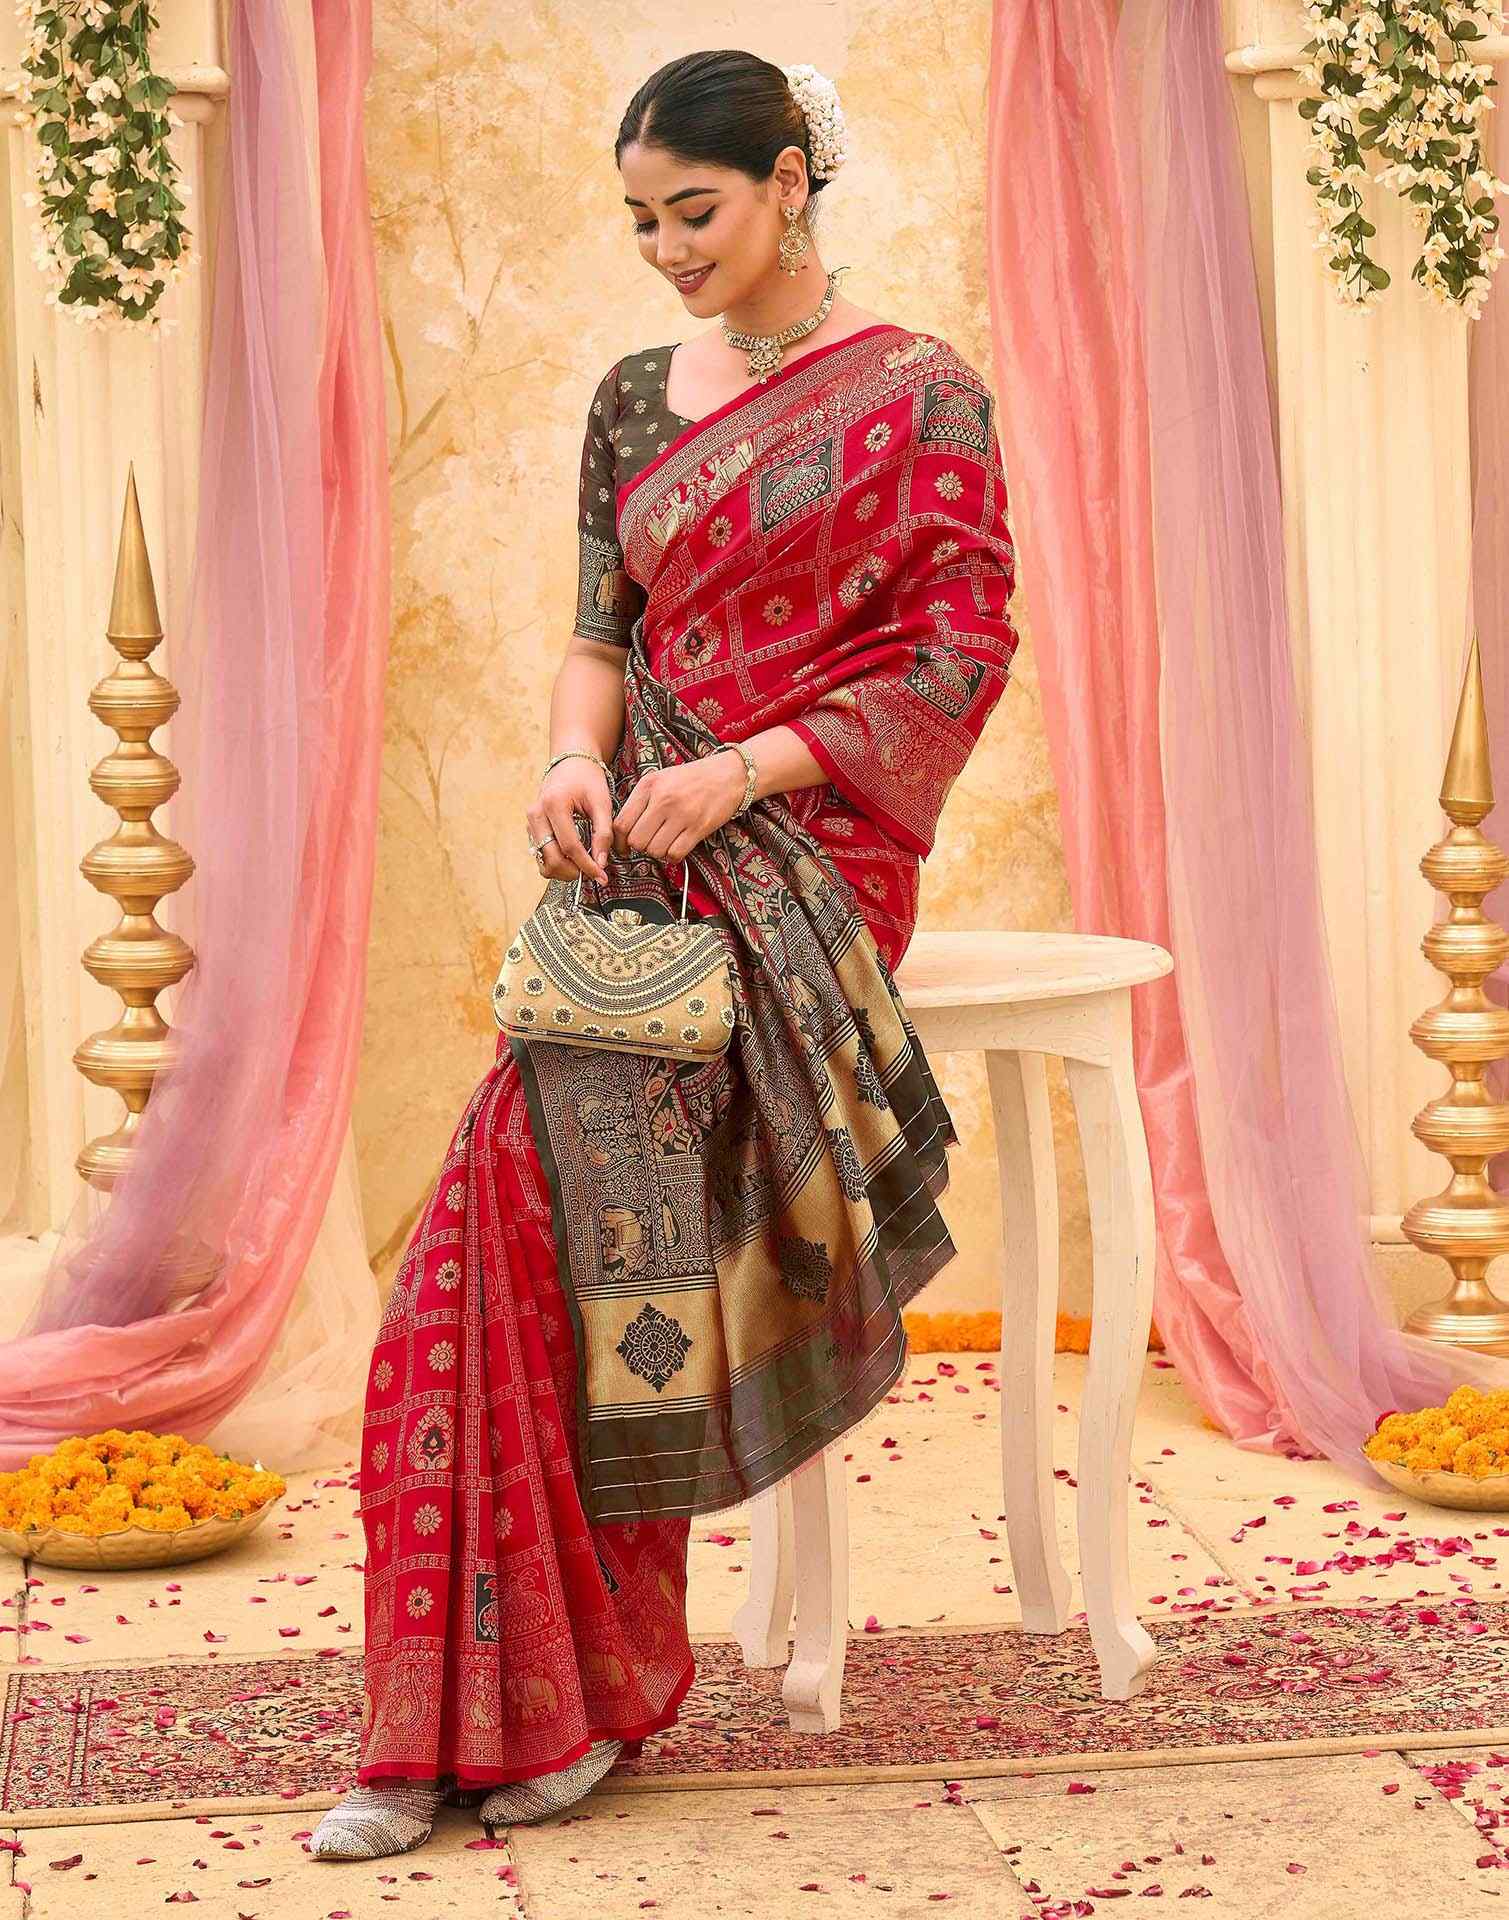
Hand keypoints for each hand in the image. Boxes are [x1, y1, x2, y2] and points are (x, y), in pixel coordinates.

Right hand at [528, 759, 611, 882]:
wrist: (570, 763)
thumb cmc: (588, 779)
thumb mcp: (602, 802)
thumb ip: (603, 833)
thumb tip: (601, 863)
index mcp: (553, 805)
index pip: (569, 847)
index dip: (587, 865)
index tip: (602, 877)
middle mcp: (536, 815)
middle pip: (551, 858)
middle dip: (574, 871)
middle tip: (594, 871)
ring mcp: (530, 822)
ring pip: (543, 861)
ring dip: (564, 870)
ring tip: (584, 865)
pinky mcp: (531, 828)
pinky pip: (541, 855)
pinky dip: (557, 863)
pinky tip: (573, 858)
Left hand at [612, 751, 746, 862]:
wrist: (728, 774)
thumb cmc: (691, 779)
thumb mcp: (660, 779)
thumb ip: (640, 801)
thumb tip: (623, 831)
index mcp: (649, 786)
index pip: (622, 823)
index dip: (619, 842)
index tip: (624, 847)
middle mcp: (663, 800)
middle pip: (636, 841)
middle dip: (641, 847)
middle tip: (649, 842)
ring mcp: (682, 814)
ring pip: (654, 850)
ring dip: (657, 852)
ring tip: (665, 842)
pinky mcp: (698, 827)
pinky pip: (675, 854)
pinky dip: (673, 856)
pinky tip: (677, 846)